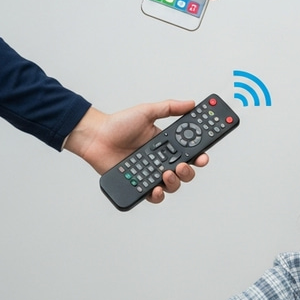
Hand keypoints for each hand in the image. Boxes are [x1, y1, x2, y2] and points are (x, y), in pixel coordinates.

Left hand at [63, 100, 208, 203]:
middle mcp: (162, 160)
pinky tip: (155, 189)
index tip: (204, 155)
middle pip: (185, 172)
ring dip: (175, 182)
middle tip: (183, 164)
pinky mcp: (139, 185)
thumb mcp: (147, 112)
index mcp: (167, 144)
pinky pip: (153, 196)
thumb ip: (170, 108)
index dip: (200, 156)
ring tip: (166, 173)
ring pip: (173, 185)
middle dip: (189, 171)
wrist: (95, 137)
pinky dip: (158, 195)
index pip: (190, 152)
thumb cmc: (117, 125)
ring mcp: (151, 173)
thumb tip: (191, 103)